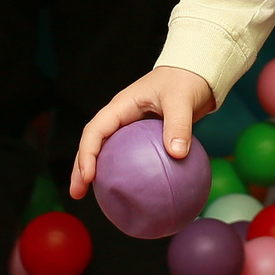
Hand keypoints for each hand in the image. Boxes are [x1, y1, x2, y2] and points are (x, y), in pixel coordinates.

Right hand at [69, 66, 217, 198]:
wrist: (197, 73)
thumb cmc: (186, 80)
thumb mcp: (182, 99)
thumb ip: (179, 124)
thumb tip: (177, 155)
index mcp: (121, 106)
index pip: (95, 130)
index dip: (87, 153)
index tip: (88, 176)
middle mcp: (120, 118)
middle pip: (92, 144)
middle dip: (80, 168)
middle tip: (77, 194)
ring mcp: (130, 128)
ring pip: (108, 153)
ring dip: (98, 174)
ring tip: (96, 201)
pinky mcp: (143, 138)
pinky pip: (131, 159)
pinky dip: (129, 175)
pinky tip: (136, 195)